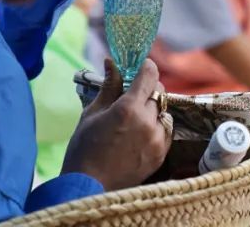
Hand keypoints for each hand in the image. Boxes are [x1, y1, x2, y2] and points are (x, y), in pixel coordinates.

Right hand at [62, 59, 170, 190]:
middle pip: (159, 92)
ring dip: (153, 109)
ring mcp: (157, 140)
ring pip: (164, 112)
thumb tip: (112, 62)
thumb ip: (109, 87)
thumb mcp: (92, 113)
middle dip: (148, 87)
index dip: (146, 67)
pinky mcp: (160, 155)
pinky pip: (165, 131)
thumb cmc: (83, 148)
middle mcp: (147, 122)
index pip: (149, 75)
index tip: (141, 66)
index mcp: (128, 109)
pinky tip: (141, 132)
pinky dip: (157, 126)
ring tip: (136, 117)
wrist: (88, 187)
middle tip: (134, 92)